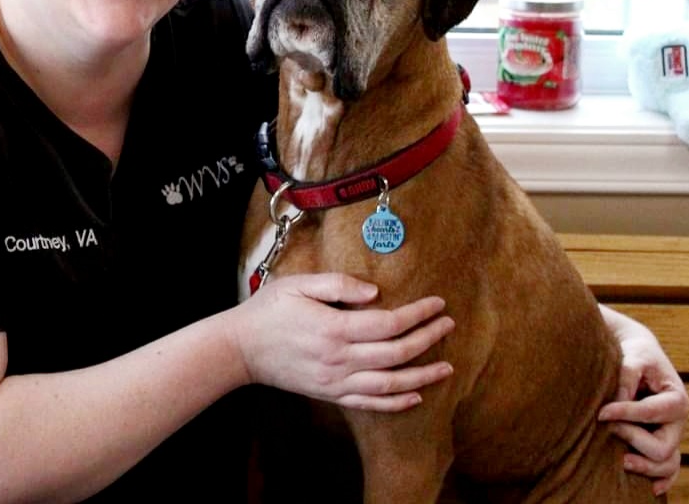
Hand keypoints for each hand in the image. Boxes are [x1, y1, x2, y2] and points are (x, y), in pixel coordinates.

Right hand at [228, 273, 453, 411]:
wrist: (240, 348)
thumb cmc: (269, 310)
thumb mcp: (298, 284)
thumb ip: (337, 284)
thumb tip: (375, 292)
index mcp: (334, 329)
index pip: (388, 323)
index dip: (418, 314)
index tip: (437, 303)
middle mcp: (339, 359)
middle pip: (396, 354)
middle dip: (428, 339)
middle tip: (448, 325)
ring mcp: (336, 381)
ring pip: (390, 384)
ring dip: (422, 376)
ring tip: (447, 367)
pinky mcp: (330, 394)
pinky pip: (370, 403)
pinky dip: (396, 403)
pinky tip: (415, 396)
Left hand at [598, 308, 688, 496]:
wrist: (638, 355)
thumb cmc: (635, 354)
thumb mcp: (632, 357)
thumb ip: (626, 377)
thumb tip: (615, 404)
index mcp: (676, 399)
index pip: (651, 413)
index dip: (624, 414)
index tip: (600, 412)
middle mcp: (677, 422)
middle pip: (661, 447)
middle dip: (632, 438)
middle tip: (606, 428)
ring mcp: (670, 435)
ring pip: (666, 463)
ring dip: (644, 466)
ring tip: (620, 460)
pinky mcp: (659, 442)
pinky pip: (668, 469)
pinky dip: (661, 479)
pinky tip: (651, 488)